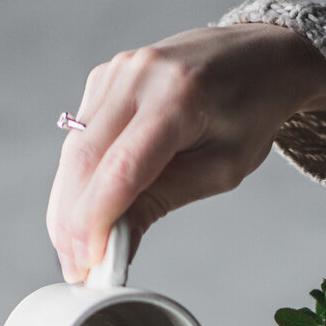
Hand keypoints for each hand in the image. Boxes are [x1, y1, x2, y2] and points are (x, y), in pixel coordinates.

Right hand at [47, 23, 325, 281]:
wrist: (258, 54)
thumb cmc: (248, 114)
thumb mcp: (220, 169)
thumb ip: (162, 201)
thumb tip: (114, 244)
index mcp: (178, 97)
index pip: (121, 169)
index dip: (97, 222)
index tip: (89, 265)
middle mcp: (139, 75)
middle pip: (83, 160)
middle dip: (71, 223)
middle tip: (76, 270)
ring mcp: (117, 71)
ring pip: (72, 151)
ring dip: (66, 207)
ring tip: (75, 253)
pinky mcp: (104, 78)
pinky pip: (79, 137)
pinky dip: (75, 180)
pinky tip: (82, 214)